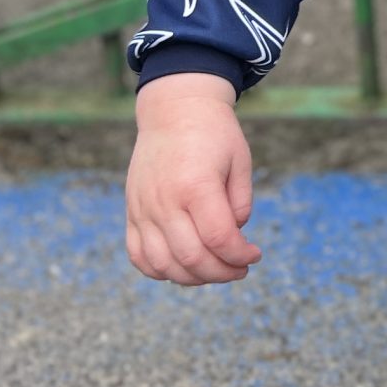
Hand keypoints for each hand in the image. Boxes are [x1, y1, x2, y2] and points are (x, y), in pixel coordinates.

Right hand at [126, 72, 261, 284]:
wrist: (174, 109)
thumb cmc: (214, 132)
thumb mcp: (240, 161)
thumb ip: (239, 203)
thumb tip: (233, 237)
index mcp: (196, 185)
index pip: (219, 238)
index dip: (240, 255)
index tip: (254, 255)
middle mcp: (165, 201)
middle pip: (191, 258)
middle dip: (221, 273)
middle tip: (239, 269)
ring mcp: (143, 208)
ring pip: (163, 265)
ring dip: (192, 278)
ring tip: (214, 270)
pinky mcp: (132, 211)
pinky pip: (139, 256)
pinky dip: (160, 270)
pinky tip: (182, 266)